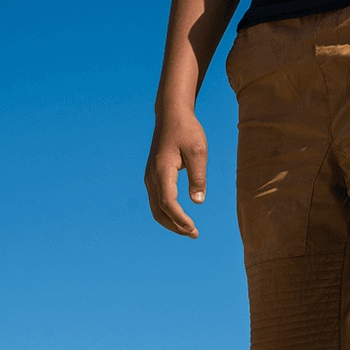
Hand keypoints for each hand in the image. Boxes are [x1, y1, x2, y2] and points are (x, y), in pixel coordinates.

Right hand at [144, 112, 208, 237]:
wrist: (171, 114)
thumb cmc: (187, 131)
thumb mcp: (198, 152)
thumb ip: (198, 177)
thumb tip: (197, 201)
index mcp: (162, 171)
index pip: (168, 203)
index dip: (180, 219)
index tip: (193, 229)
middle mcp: (152, 176)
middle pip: (159, 211)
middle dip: (175, 226)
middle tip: (194, 234)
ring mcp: (150, 177)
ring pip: (156, 208)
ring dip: (171, 222)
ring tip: (190, 230)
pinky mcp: (153, 176)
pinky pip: (157, 201)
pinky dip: (168, 213)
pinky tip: (181, 217)